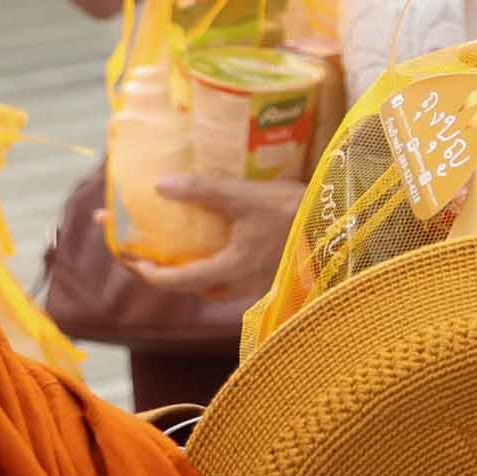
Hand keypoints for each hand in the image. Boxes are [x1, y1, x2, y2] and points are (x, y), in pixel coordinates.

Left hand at [126, 170, 302, 308]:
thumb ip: (203, 192)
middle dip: (172, 275)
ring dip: (201, 273)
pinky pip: (242, 279)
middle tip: (154, 254)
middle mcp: (244, 286)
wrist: (347, 225)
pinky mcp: (279, 277)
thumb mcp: (246, 196)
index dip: (148, 273)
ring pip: (221, 287)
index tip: (129, 258)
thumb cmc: (296, 213)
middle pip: (197, 289)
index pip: (177, 282)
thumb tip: (159, 186)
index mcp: (231, 269)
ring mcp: (264, 284)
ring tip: (192, 250)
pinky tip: (233, 245)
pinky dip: (226, 267)